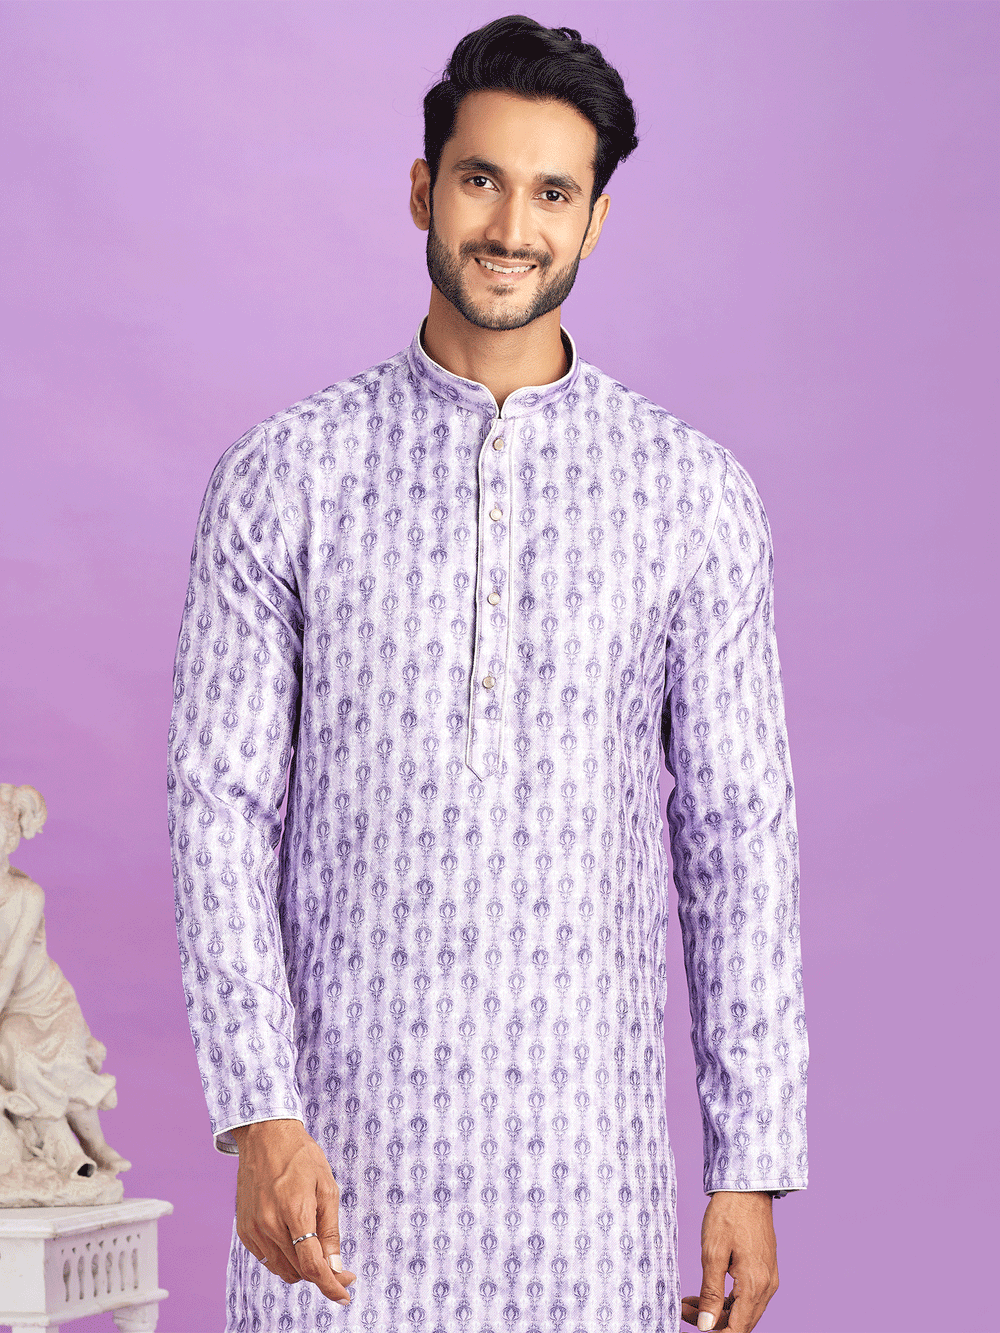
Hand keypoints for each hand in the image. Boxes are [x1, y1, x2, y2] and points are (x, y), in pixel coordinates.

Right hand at [231, 1118, 356, 1306]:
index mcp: (294, 1211)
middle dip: (322, 1274)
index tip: (345, 1294)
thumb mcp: (327, 1187)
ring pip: (283, 1270)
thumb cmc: (301, 1157)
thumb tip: (335, 1268)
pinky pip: (267, 1259)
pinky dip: (284, 1258)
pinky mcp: (244, 1230)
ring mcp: (253, 1229)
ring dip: (302, 1268)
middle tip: (338, 1266)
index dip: (331, 1285)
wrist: (266, 1136)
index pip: (312, 1265)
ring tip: (315, 1247)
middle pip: (299, 1271)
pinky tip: (293, 1239)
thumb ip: (330, 1230)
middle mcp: (269, 1224)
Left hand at [681, 1191, 777, 1331]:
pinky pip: (748, 1296)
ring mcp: (768, 1278)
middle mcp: (767, 1287)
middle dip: (711, 1322)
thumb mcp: (712, 1253)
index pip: (738, 1330)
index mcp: (754, 1285)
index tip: (691, 1325)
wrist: (747, 1188)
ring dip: (718, 1311)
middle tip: (683, 1309)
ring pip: (744, 1311)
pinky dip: (728, 1299)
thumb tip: (706, 1326)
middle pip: (741, 1322)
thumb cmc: (728, 1214)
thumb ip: (711, 1293)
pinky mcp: (765, 1270)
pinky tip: (706, 1292)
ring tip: (689, 1301)